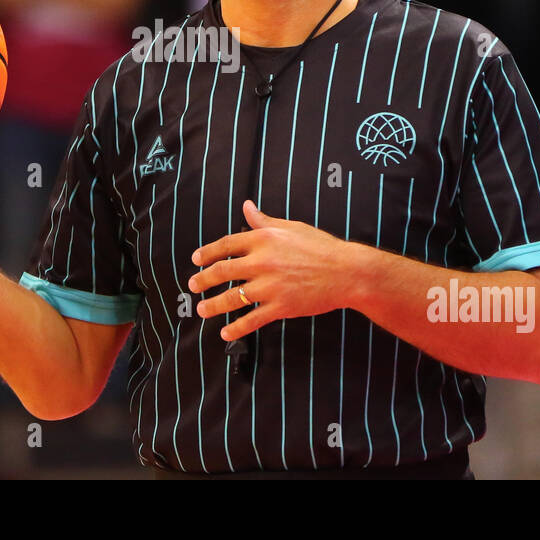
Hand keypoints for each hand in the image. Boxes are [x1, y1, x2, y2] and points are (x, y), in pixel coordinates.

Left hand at [188, 200, 365, 340]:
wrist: (346, 271)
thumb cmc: (320, 246)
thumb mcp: (291, 227)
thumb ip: (264, 221)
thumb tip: (247, 206)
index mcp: (263, 238)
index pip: (226, 245)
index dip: (207, 253)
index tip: (195, 260)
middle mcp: (261, 261)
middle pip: (222, 271)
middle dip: (203, 280)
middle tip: (193, 285)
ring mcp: (269, 286)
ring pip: (231, 298)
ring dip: (213, 306)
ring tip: (201, 310)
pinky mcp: (280, 307)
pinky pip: (251, 320)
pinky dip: (236, 328)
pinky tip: (225, 333)